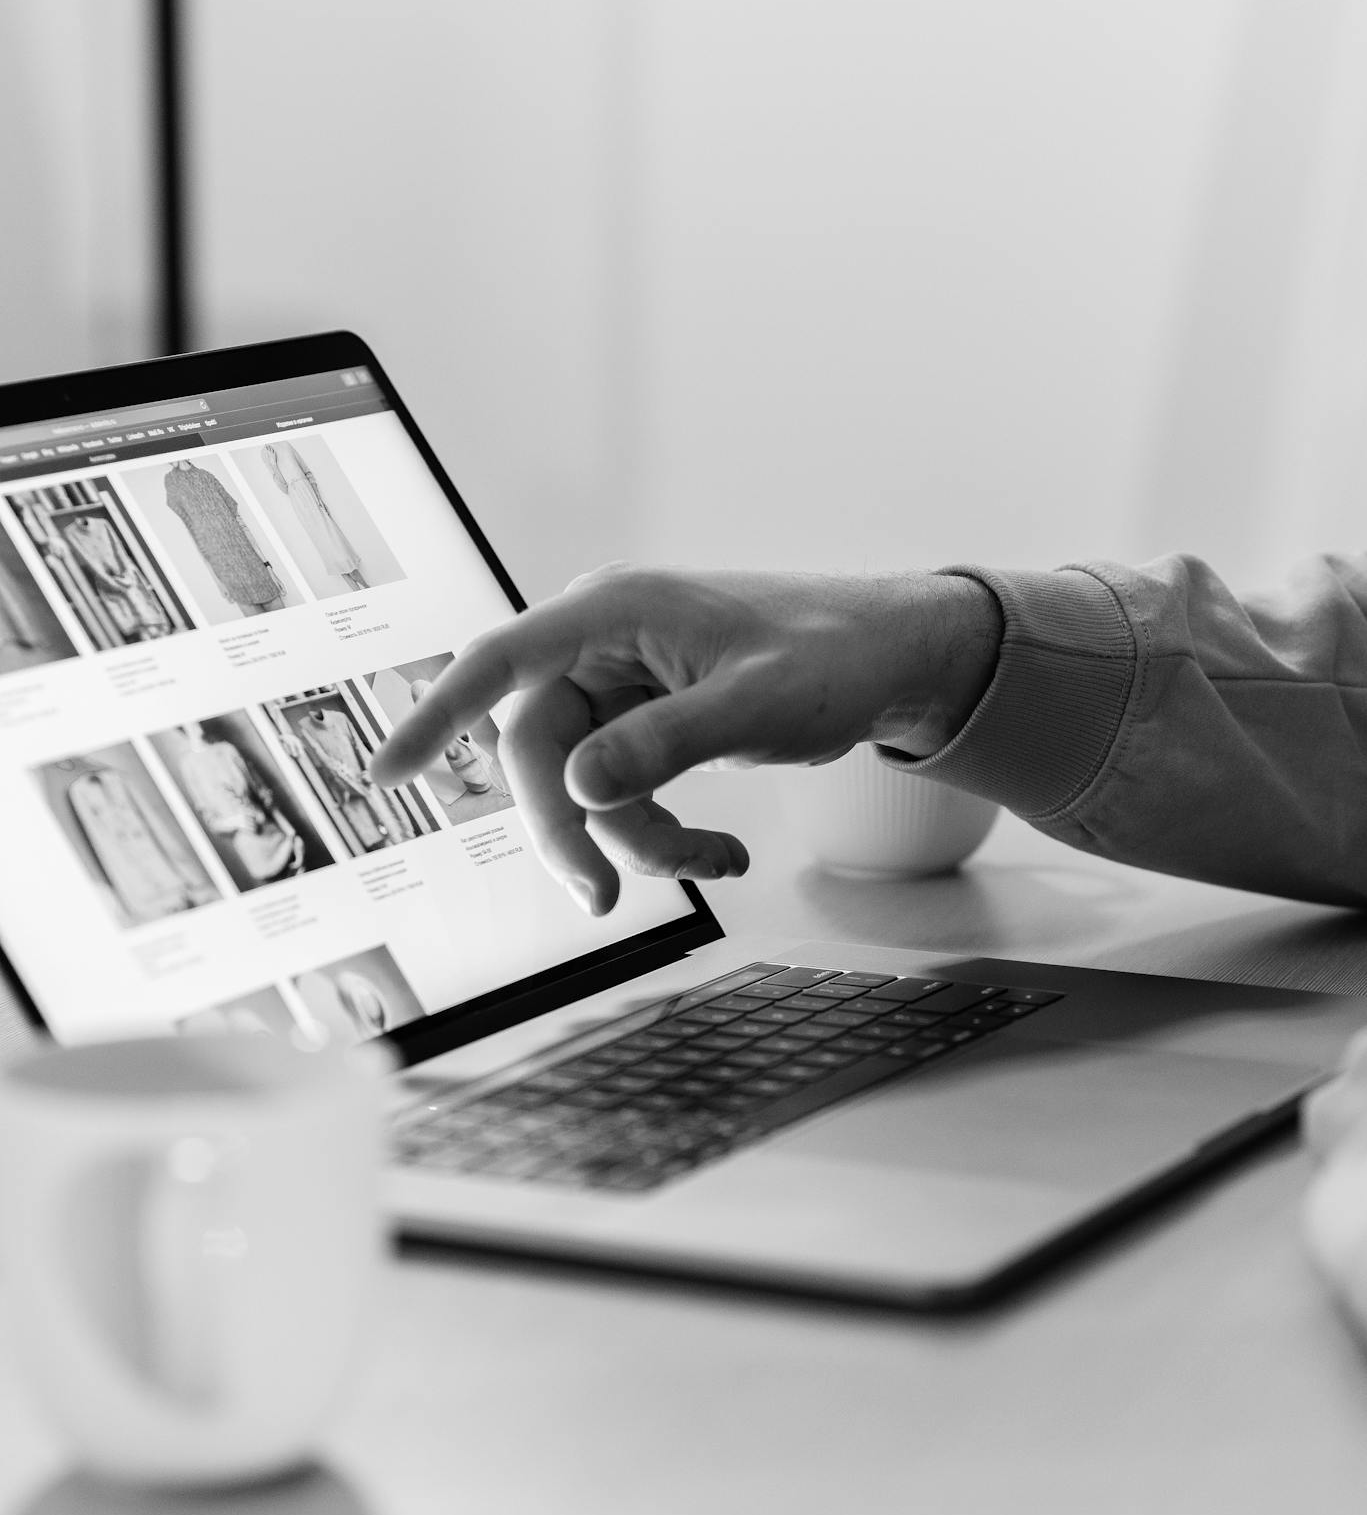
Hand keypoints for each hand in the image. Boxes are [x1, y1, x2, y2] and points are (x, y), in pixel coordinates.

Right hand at [370, 565, 1000, 913]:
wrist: (890, 663)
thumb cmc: (831, 659)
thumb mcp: (755, 706)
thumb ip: (663, 744)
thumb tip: (577, 788)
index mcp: (613, 612)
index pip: (500, 662)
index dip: (435, 716)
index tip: (386, 775)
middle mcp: (601, 646)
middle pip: (536, 752)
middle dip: (571, 830)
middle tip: (604, 902)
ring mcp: (619, 689)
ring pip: (578, 787)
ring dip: (635, 842)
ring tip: (719, 861)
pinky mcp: (643, 728)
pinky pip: (619, 796)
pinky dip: (664, 837)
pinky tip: (727, 855)